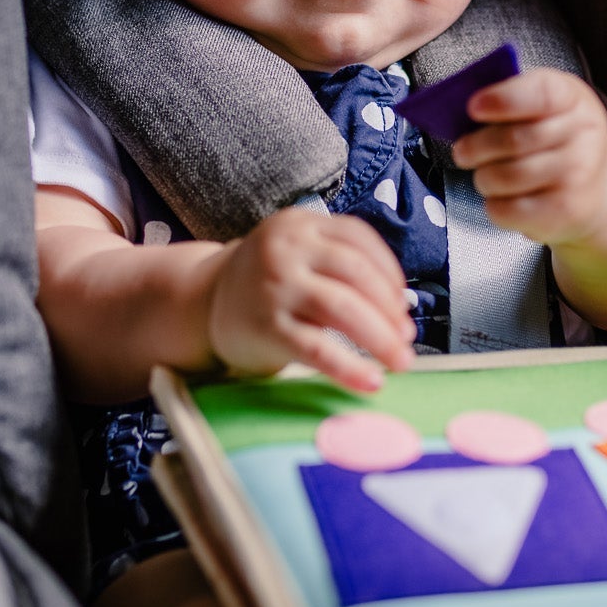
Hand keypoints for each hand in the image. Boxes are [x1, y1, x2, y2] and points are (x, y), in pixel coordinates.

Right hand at [203, 207, 414, 392]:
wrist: (199, 303)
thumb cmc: (264, 283)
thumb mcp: (294, 253)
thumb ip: (335, 262)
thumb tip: (398, 308)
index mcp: (300, 225)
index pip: (358, 239)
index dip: (389, 273)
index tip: (403, 304)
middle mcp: (287, 249)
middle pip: (357, 274)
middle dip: (390, 310)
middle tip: (407, 339)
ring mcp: (276, 286)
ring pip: (343, 308)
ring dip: (380, 338)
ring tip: (400, 360)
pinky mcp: (267, 326)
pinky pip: (318, 349)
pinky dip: (350, 368)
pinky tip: (371, 381)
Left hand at [452, 68, 606, 247]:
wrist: (592, 189)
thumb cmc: (554, 140)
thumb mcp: (543, 108)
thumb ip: (511, 101)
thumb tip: (466, 108)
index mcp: (573, 98)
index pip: (542, 94)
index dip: (503, 100)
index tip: (473, 108)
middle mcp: (583, 134)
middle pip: (514, 140)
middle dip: (476, 147)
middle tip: (463, 151)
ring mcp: (578, 174)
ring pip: (505, 177)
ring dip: (483, 178)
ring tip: (486, 176)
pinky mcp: (566, 210)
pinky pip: (508, 209)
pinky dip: (493, 205)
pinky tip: (503, 198)